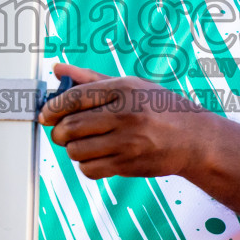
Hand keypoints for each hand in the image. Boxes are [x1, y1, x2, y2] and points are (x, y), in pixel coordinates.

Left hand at [37, 62, 217, 179]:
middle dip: (59, 132)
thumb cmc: (160, 108)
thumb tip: (57, 69)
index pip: (75, 97)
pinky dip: (87, 165)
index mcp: (124, 89)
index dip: (53, 107)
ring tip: (84, 143)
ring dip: (73, 149)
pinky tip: (97, 156)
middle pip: (71, 127)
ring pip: (77, 151)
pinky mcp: (129, 165)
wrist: (194, 139)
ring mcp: (128, 142)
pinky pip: (90, 169)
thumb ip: (91, 78)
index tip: (45, 115)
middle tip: (62, 132)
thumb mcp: (130, 85)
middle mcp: (126, 114)